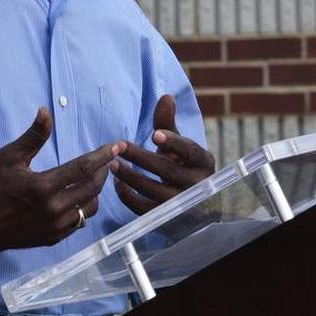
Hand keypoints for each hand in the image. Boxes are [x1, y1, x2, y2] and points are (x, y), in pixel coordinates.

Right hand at [0, 107, 118, 266]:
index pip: (83, 168)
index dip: (102, 156)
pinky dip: (85, 207)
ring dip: (96, 190)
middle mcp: (54, 208)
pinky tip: (80, 197)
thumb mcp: (9, 157)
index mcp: (44, 186)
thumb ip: (32, 136)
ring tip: (93, 178)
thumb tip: (46, 111)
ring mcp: (56, 226)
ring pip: (90, 206)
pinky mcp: (55, 237)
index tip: (115, 147)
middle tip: (106, 160)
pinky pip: (80, 221)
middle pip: (92, 187)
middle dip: (103, 171)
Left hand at [110, 95, 214, 214]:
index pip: (190, 151)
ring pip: (153, 190)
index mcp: (203, 161)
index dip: (173, 142)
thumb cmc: (182, 164)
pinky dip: (127, 195)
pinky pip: (143, 208)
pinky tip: (117, 182)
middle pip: (166, 170)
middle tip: (119, 145)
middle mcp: (197, 184)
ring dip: (129, 176)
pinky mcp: (166, 218)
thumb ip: (168, 122)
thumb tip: (165, 97)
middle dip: (140, 157)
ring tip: (113, 163)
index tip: (155, 134)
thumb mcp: (179, 144)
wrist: (194, 203)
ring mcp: (182, 203)